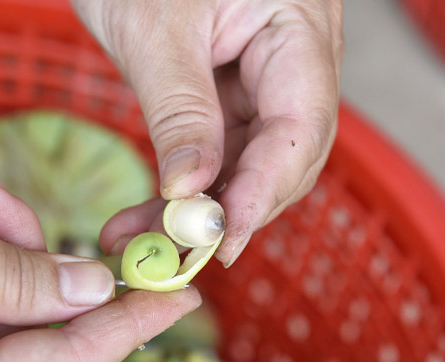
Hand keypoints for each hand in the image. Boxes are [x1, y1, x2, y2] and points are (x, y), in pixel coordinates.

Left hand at [76, 0, 342, 265]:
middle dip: (232, 209)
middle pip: (284, 154)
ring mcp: (263, 78)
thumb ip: (181, 111)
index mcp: (299, 25)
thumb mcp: (154, 30)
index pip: (301, 124)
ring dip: (198, 209)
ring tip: (142, 243)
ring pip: (247, 162)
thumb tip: (192, 193)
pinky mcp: (231, 93)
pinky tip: (143, 216)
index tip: (221, 239)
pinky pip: (219, 151)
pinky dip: (183, 186)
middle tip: (178, 252)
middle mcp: (295, 58)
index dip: (264, 189)